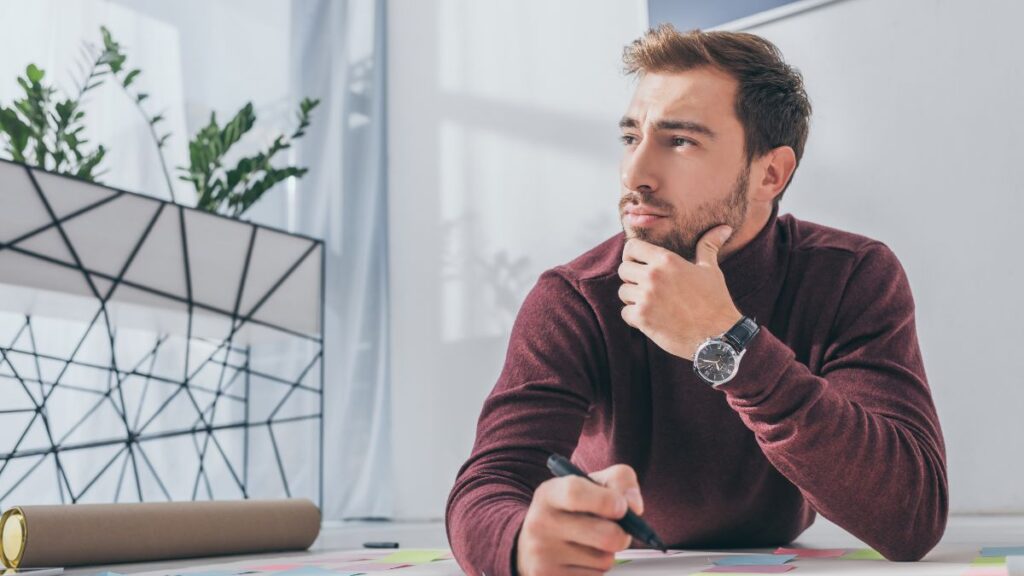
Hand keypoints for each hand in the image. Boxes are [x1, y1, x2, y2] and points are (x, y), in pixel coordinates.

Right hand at [516, 464, 643, 574]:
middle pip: (605, 535)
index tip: (622, 507)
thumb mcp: (592, 484)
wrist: (538, 542)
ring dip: (608, 553)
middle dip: (622, 534)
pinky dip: (598, 570)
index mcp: (548, 494)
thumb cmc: (576, 508)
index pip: (575, 493)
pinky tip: (583, 559)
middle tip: (618, 530)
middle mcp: (540, 523)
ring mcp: (543, 555)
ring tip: (592, 544)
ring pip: (604, 560)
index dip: (606, 500)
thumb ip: (620, 481)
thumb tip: (634, 507)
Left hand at [618, 225, 741, 359]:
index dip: (632, 254)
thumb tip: (724, 228)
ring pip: (623, 291)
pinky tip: (652, 318)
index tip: (639, 263)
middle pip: (623, 269)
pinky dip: (635, 317)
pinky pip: (625, 312)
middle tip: (648, 287)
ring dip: (633, 298)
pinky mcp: (642, 318)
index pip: (631, 247)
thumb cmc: (715, 301)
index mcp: (667, 260)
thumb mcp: (711, 270)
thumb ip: (708, 246)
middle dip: (632, 278)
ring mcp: (646, 297)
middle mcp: (653, 276)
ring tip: (652, 303)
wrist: (718, 335)